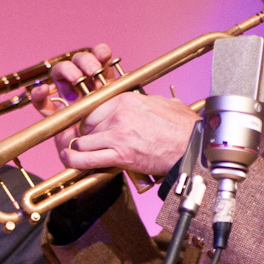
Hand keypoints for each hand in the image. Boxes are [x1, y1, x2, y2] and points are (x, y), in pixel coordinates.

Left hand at [34, 44, 198, 176]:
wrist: (193, 145)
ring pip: (82, 142)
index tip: (90, 129)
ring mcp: (118, 135)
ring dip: (77, 150)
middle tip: (86, 144)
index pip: (93, 110)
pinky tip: (70, 162)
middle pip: (86, 126)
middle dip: (85, 137)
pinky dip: (76, 162)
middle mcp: (118, 115)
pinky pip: (87, 159)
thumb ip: (145, 102)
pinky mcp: (121, 156)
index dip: (90, 122)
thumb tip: (145, 103)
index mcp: (126, 100)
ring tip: (74, 155)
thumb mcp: (161, 103)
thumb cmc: (183, 127)